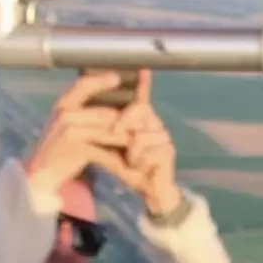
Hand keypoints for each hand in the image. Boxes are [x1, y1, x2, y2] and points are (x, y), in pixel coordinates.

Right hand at [26, 71, 129, 197]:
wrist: (42, 172)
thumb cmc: (61, 146)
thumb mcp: (69, 123)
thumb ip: (87, 112)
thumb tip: (114, 106)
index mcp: (64, 104)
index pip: (83, 85)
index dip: (101, 81)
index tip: (117, 77)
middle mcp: (66, 114)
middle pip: (105, 113)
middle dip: (127, 120)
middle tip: (144, 123)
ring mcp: (70, 131)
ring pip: (108, 131)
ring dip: (126, 140)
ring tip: (139, 143)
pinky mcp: (76, 149)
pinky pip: (103, 152)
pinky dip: (116, 160)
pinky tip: (125, 164)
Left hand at [109, 72, 182, 216]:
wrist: (150, 193)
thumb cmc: (132, 169)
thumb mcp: (115, 150)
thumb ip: (109, 134)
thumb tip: (94, 121)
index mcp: (142, 121)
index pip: (141, 98)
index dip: (142, 84)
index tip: (142, 69)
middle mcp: (155, 124)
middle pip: (140, 110)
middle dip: (124, 121)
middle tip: (116, 131)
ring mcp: (164, 137)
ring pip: (140, 134)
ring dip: (132, 151)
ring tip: (132, 162)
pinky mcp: (168, 151)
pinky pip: (148, 150)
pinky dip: (140, 161)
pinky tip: (141, 168)